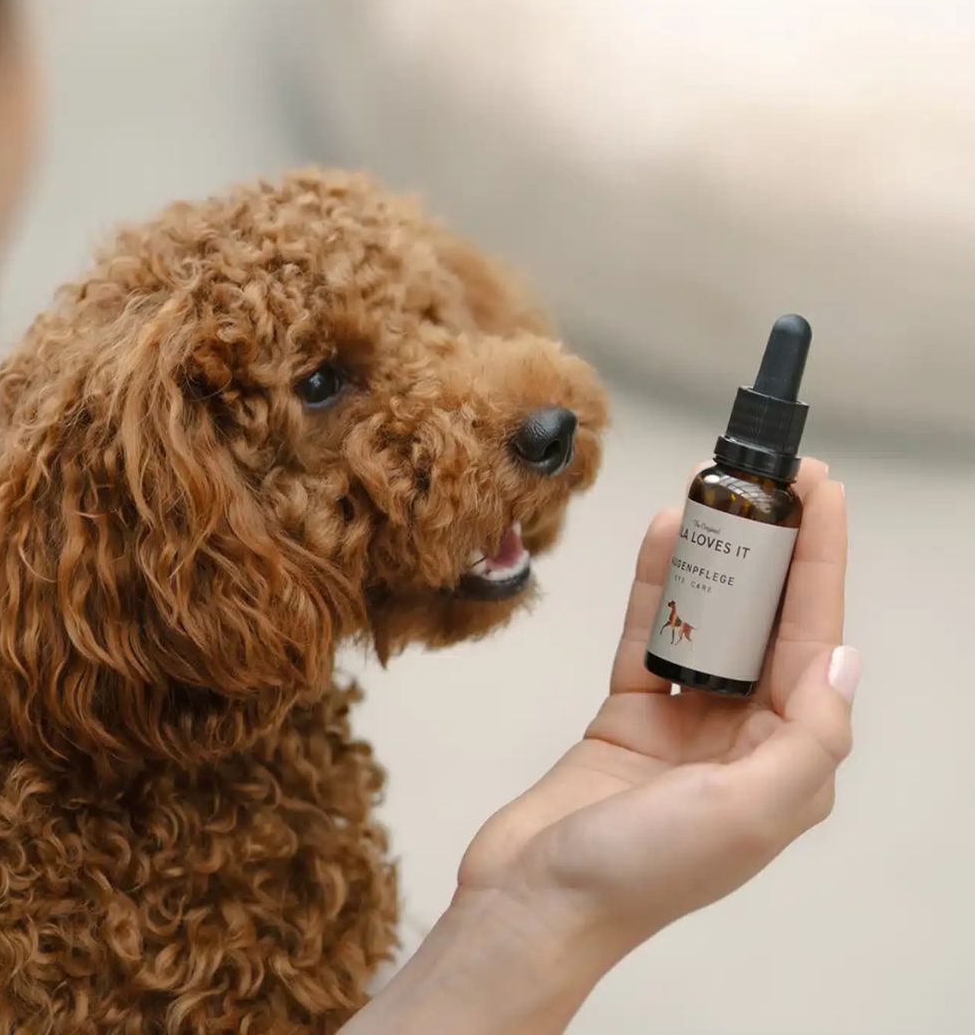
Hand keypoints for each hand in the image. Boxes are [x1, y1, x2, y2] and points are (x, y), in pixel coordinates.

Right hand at [350, 461, 854, 1033]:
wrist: (532, 898)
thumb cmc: (639, 870)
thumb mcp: (745, 810)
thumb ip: (808, 735)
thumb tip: (843, 659)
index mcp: (786, 763)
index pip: (813, 641)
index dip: (821, 561)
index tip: (819, 492)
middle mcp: (743, 738)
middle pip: (764, 623)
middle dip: (770, 548)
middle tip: (764, 478)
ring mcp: (683, 722)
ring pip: (705, 620)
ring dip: (710, 559)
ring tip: (710, 492)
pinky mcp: (628, 712)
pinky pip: (647, 635)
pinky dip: (654, 587)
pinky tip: (661, 539)